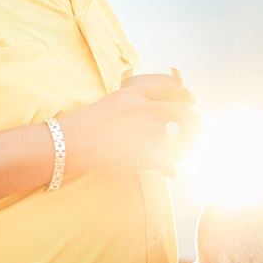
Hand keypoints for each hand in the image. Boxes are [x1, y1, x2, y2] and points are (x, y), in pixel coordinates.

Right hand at [56, 73, 196, 177]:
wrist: (67, 143)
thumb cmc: (79, 125)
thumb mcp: (108, 104)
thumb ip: (128, 106)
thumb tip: (140, 117)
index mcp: (135, 94)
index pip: (170, 89)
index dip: (184, 94)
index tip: (191, 99)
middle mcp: (146, 110)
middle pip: (183, 113)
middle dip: (194, 122)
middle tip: (196, 129)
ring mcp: (148, 132)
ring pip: (179, 140)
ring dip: (183, 148)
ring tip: (182, 153)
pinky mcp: (146, 153)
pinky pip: (168, 163)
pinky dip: (171, 168)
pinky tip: (172, 172)